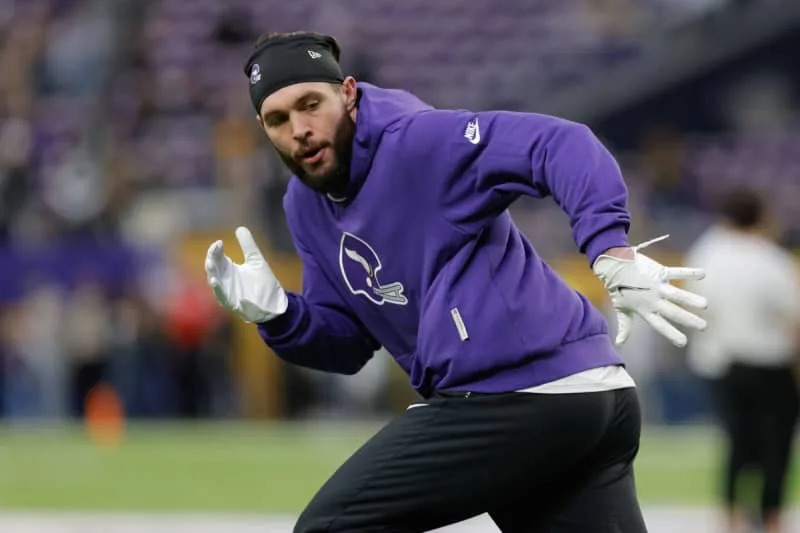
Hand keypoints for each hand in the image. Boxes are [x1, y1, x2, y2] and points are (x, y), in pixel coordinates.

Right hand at [204, 226, 287, 322]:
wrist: (275, 304)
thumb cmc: (264, 284)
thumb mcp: (256, 261)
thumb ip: (248, 246)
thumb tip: (240, 228)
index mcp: (230, 269)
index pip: (218, 257)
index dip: (216, 250)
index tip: (219, 242)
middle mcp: (225, 280)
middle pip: (213, 268)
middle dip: (212, 258)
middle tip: (214, 249)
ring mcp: (227, 292)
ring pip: (215, 281)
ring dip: (212, 272)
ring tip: (211, 263)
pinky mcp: (232, 303)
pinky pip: (222, 296)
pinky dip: (218, 289)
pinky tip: (215, 281)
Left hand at [593, 235, 707, 346]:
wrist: (613, 266)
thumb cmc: (618, 290)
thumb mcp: (622, 310)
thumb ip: (625, 327)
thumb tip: (620, 344)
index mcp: (644, 310)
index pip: (660, 325)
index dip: (671, 334)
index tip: (684, 343)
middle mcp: (652, 299)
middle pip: (672, 311)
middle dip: (688, 319)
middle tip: (703, 326)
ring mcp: (656, 286)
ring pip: (676, 294)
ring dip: (690, 299)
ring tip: (705, 304)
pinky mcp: (658, 272)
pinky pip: (676, 272)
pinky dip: (689, 272)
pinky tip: (702, 274)